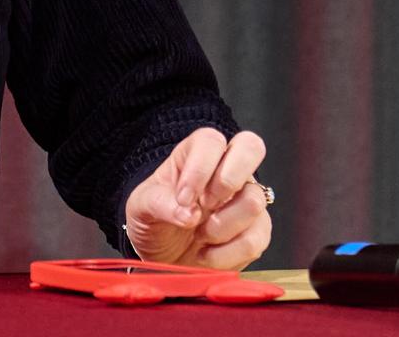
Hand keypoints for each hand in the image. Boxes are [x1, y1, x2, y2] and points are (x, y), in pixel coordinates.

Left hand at [124, 128, 271, 268]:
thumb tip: (189, 214)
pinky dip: (226, 254)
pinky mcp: (257, 231)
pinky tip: (207, 255)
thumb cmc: (153, 222)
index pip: (210, 141)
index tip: (183, 199)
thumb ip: (159, 204)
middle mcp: (226, 170)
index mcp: (195, 155)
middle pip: (251, 147)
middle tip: (206, 205)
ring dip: (221, 227)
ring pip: (254, 201)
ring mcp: (246, 199)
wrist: (163, 258)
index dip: (200, 169)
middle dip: (228, 181)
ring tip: (199, 235)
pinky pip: (255, 240)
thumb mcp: (142, 208)